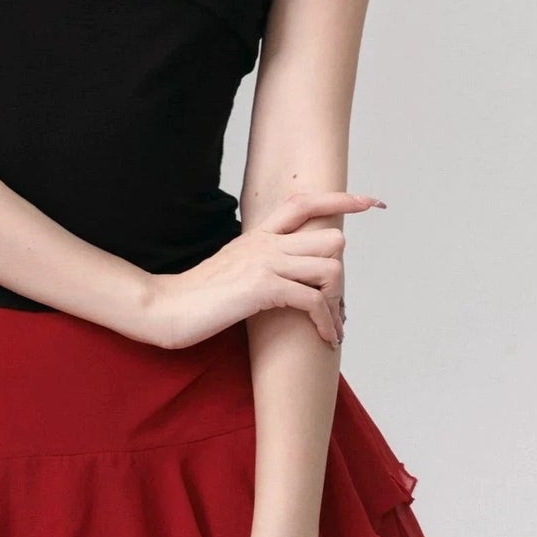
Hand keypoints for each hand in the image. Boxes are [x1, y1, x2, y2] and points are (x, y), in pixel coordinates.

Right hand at [134, 189, 383, 349]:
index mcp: (259, 234)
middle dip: (340, 274)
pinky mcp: (263, 288)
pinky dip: (325, 322)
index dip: (342, 199)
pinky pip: (313, 300)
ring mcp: (265, 262)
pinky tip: (324, 338)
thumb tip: (289, 274)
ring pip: (330, 268)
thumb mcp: (234, 268)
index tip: (371, 202)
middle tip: (334, 304)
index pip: (306, 202)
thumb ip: (262, 263)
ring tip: (331, 327)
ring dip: (338, 303)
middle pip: (332, 238)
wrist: (166, 308)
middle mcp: (266, 242)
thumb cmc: (198, 297)